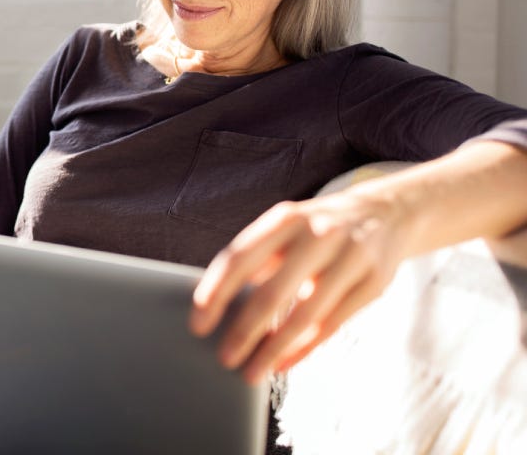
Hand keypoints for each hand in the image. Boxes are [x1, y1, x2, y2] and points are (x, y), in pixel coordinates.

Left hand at [187, 188, 414, 383]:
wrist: (387, 212)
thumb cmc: (317, 228)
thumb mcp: (285, 228)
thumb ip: (256, 259)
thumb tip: (216, 305)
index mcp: (285, 219)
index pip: (239, 258)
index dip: (215, 294)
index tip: (198, 326)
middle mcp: (317, 234)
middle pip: (272, 293)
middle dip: (244, 332)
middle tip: (224, 359)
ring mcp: (350, 258)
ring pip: (305, 316)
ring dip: (274, 349)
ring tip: (253, 372)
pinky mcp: (374, 283)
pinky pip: (333, 324)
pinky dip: (305, 348)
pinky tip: (284, 363)